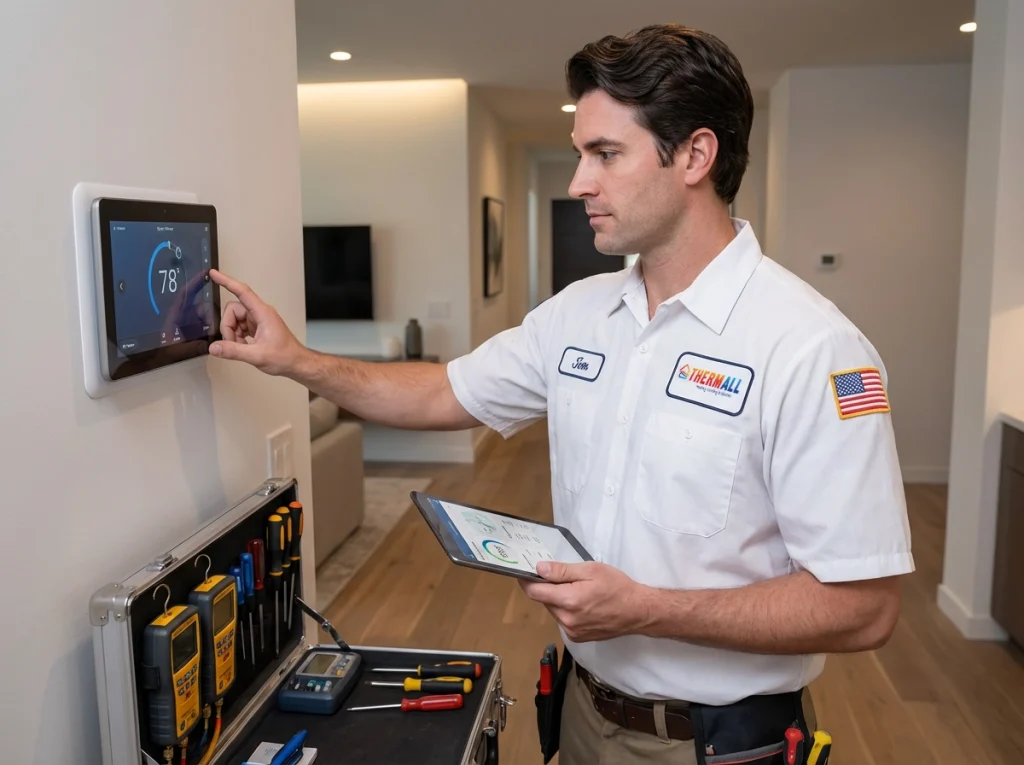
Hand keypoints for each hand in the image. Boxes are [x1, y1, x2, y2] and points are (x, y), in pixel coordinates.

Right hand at [208, 269, 305, 375]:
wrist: (296, 363)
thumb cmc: (285, 356)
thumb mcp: (257, 355)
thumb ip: (234, 351)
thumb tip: (215, 347)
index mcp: (263, 313)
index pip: (242, 291)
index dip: (226, 281)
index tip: (214, 274)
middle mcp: (260, 313)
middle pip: (233, 310)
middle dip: (228, 327)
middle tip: (233, 343)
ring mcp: (259, 320)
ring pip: (235, 319)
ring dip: (233, 334)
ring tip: (242, 347)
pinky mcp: (257, 327)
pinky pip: (240, 327)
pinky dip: (237, 337)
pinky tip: (244, 346)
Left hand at [519, 561, 650, 642]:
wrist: (638, 611)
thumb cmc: (617, 586)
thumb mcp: (590, 571)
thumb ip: (562, 571)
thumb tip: (539, 569)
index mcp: (569, 601)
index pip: (534, 592)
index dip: (526, 580)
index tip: (523, 572)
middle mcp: (566, 620)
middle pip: (544, 600)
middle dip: (547, 588)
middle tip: (560, 576)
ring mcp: (571, 631)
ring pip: (553, 610)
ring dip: (557, 599)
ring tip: (576, 589)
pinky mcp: (577, 638)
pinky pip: (563, 620)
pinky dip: (566, 610)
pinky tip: (581, 603)